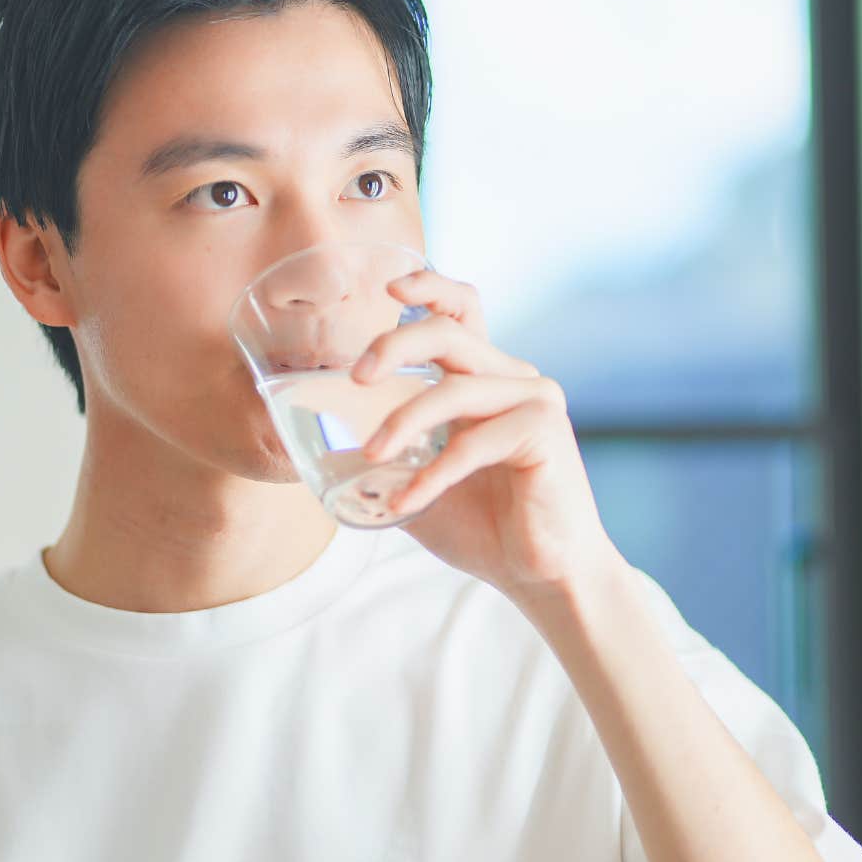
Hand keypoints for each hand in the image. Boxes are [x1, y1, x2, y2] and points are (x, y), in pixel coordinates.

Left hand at [352, 269, 624, 599]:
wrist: (540, 575)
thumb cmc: (483, 525)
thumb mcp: (417, 481)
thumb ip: (384, 458)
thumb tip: (317, 454)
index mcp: (485, 377)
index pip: (461, 309)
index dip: (429, 286)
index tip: (388, 289)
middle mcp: (512, 377)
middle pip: (449, 331)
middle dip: (393, 346)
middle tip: (357, 379)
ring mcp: (534, 400)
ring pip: (454, 388)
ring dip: (402, 422)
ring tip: (371, 457)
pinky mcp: (544, 431)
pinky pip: (473, 443)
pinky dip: (432, 474)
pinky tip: (406, 503)